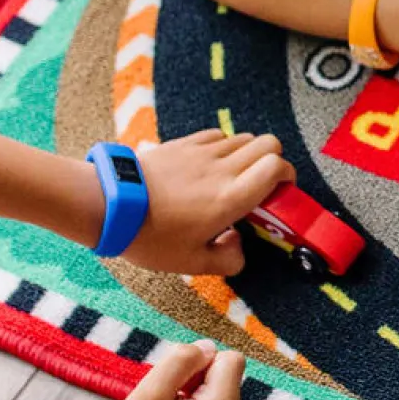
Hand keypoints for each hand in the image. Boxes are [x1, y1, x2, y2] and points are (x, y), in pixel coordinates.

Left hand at [123, 129, 294, 274]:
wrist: (111, 205)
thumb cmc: (151, 237)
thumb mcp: (191, 263)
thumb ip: (227, 260)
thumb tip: (239, 246)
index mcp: (231, 198)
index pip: (276, 166)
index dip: (287, 176)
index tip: (281, 192)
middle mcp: (223, 169)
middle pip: (268, 143)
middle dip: (275, 161)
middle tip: (263, 185)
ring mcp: (202, 152)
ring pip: (244, 138)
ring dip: (249, 154)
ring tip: (235, 177)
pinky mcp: (183, 143)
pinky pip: (217, 135)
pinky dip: (224, 146)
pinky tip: (210, 166)